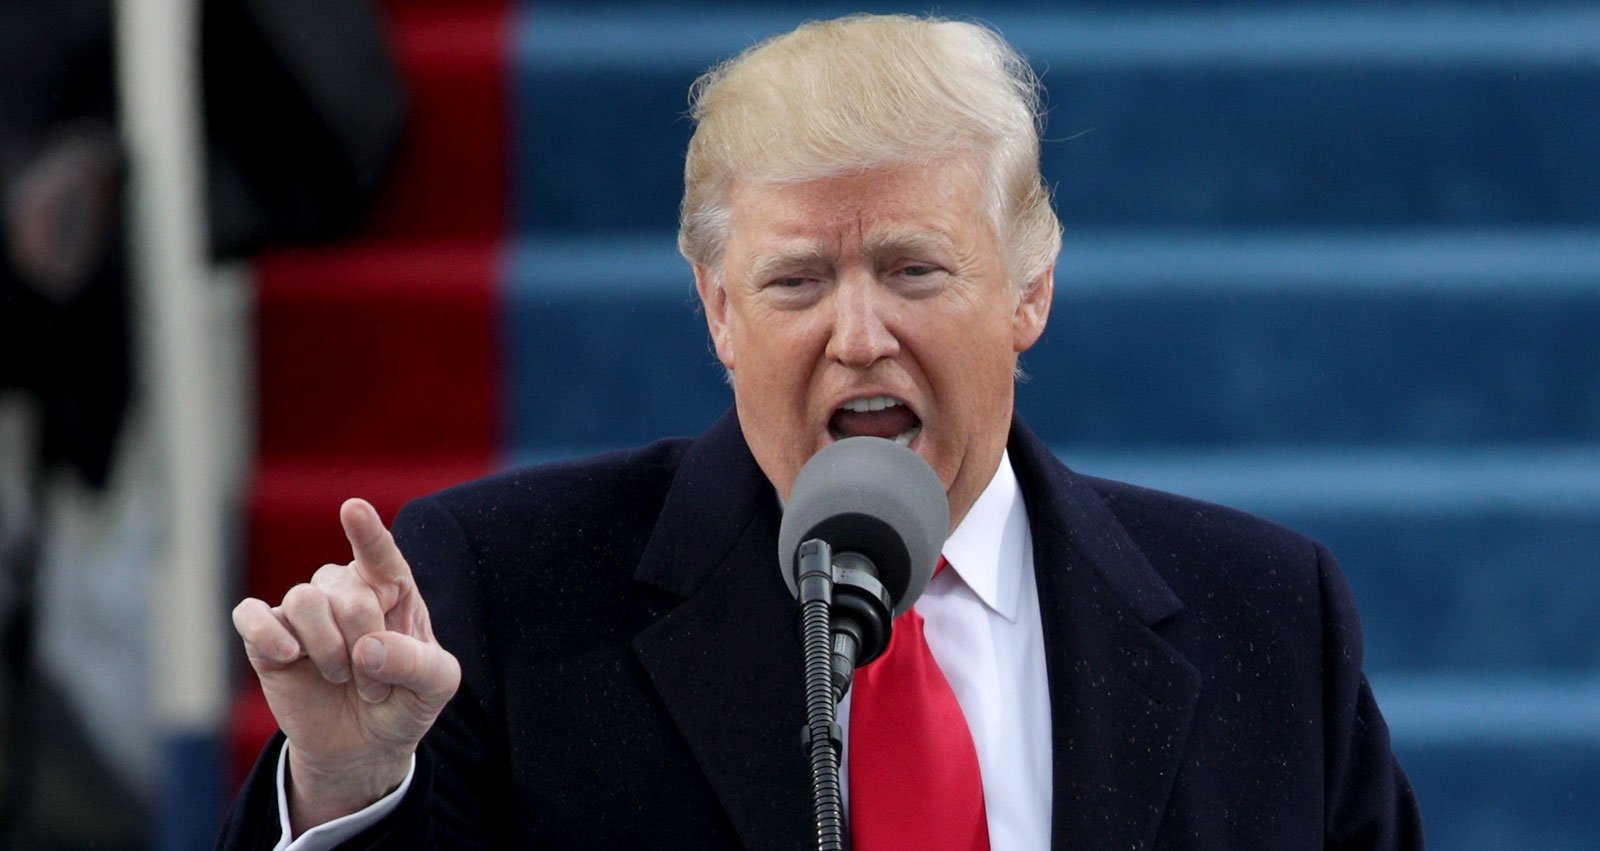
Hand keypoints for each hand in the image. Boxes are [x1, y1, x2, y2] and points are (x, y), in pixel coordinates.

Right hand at [231, 498, 460, 831]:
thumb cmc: (405, 701)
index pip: (380, 553)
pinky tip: (290, 656)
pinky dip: (266, 632)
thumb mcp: (436, 685)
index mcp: (392, 588)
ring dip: (326, 647)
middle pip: (346, 591)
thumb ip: (416, 662)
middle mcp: (346, 589)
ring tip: (341, 677)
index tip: (352, 508)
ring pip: (303, 599)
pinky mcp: (267, 638)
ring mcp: (305, 612)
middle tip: (376, 685)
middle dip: (364, 644)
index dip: (366, 532)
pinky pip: (251, 615)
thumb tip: (368, 648)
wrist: (364, 746)